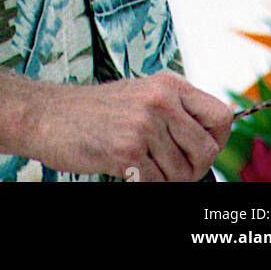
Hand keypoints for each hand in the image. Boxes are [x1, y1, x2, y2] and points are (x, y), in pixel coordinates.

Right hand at [31, 70, 232, 181]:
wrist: (49, 114)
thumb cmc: (94, 110)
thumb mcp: (141, 95)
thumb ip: (174, 111)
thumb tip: (210, 141)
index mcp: (168, 84)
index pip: (222, 116)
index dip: (216, 141)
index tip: (198, 149)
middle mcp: (160, 100)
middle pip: (207, 151)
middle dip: (192, 169)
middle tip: (168, 167)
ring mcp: (144, 125)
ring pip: (182, 173)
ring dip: (164, 178)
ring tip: (141, 163)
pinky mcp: (127, 151)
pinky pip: (157, 184)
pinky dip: (144, 184)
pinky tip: (126, 168)